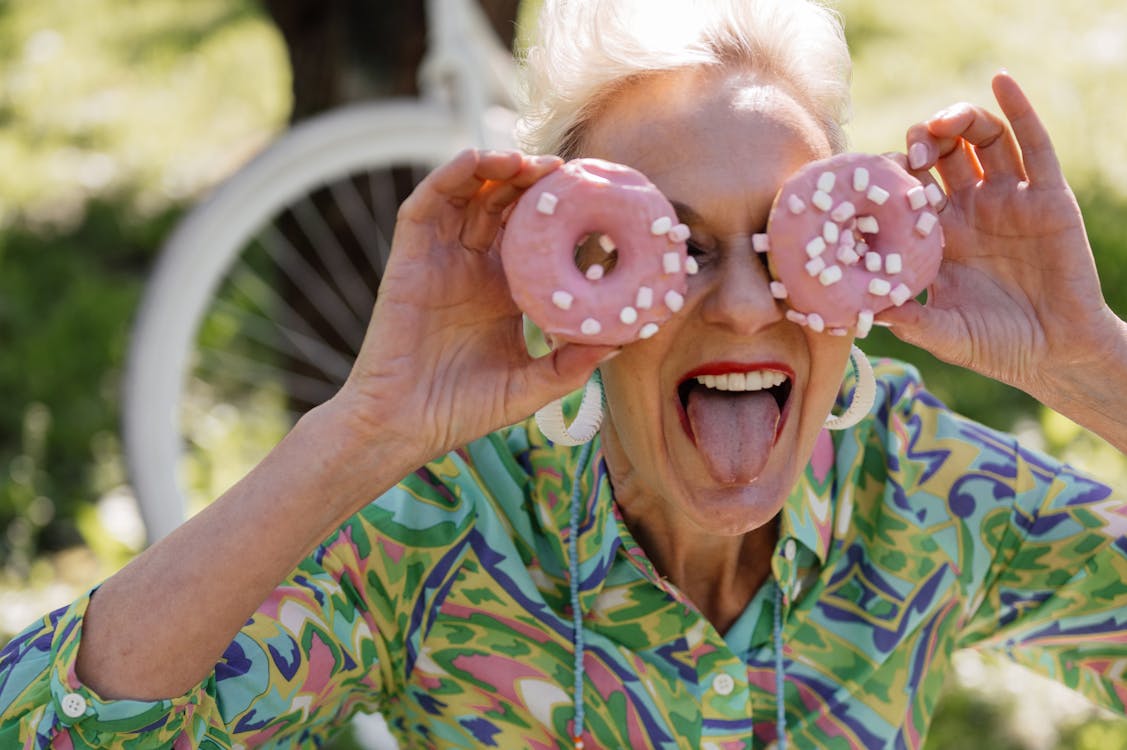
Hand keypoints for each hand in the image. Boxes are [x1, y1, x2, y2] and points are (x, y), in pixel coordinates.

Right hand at [330, 149, 616, 463]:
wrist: (402, 427)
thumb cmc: (462, 411)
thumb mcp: (531, 386)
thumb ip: (571, 365)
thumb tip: (622, 342)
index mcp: (502, 291)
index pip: (532, 235)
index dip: (557, 210)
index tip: (591, 197)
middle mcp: (471, 267)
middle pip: (502, 204)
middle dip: (531, 180)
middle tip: (565, 171)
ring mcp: (439, 259)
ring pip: (466, 194)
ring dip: (494, 167)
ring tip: (527, 162)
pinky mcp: (408, 258)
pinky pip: (424, 205)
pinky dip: (448, 175)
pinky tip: (478, 161)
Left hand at [878, 72, 1122, 404]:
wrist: (1055, 354)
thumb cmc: (995, 346)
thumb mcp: (943, 335)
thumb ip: (909, 322)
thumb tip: (870, 313)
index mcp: (938, 236)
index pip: (908, 190)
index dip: (891, 175)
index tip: (872, 176)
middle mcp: (970, 210)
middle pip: (942, 156)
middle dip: (923, 142)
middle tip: (913, 149)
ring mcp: (1009, 200)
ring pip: (982, 141)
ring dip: (960, 121)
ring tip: (944, 123)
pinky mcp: (1048, 196)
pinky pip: (1033, 144)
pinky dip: (1017, 109)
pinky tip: (1000, 81)